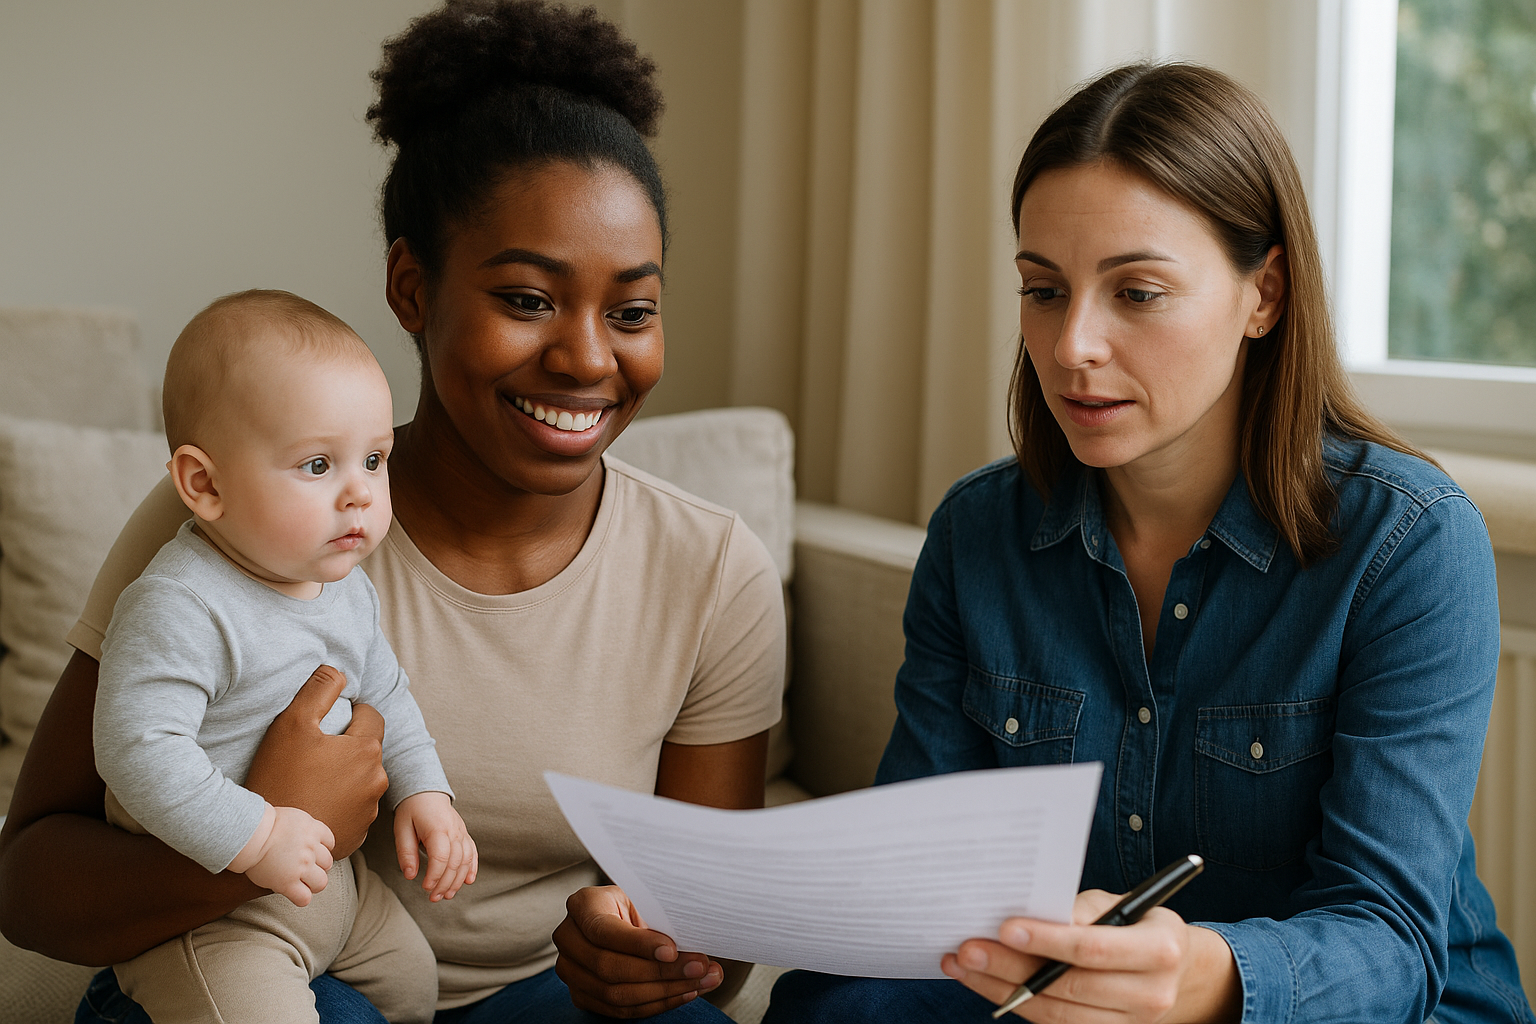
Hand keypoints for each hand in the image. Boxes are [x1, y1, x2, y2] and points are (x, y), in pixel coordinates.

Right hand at [229, 804, 334, 906]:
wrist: (248, 834)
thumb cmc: (263, 823)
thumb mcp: (293, 817)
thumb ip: (305, 827)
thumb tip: (306, 834)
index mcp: (313, 829)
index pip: (330, 842)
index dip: (320, 848)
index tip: (309, 851)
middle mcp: (311, 848)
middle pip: (327, 863)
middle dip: (317, 867)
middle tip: (302, 868)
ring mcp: (301, 866)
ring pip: (321, 882)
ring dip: (312, 883)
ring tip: (300, 882)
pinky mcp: (287, 882)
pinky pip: (304, 898)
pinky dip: (300, 898)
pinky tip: (292, 892)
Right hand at [244, 665, 387, 855]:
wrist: (269, 840)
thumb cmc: (278, 778)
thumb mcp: (292, 724)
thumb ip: (318, 691)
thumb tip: (337, 670)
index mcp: (367, 750)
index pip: (371, 716)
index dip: (351, 714)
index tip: (327, 723)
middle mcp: (376, 780)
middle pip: (368, 749)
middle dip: (348, 745)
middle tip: (313, 752)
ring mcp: (369, 810)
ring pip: (362, 779)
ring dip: (345, 775)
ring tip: (310, 779)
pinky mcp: (358, 833)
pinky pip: (353, 808)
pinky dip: (339, 803)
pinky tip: (313, 802)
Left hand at [393, 792, 476, 900]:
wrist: (426, 792)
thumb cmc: (412, 811)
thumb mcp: (401, 829)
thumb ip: (406, 852)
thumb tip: (410, 875)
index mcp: (437, 829)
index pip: (441, 857)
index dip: (434, 876)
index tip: (425, 888)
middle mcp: (454, 830)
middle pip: (455, 862)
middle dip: (445, 883)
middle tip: (434, 898)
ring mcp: (461, 832)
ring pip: (465, 860)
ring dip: (457, 880)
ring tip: (448, 895)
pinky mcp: (464, 834)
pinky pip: (472, 852)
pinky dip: (472, 868)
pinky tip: (468, 881)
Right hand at [552, 885, 722, 1016]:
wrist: (620, 918)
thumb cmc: (636, 905)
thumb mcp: (645, 899)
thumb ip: (661, 919)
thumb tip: (693, 945)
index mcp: (583, 905)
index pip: (605, 931)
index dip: (639, 945)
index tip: (672, 950)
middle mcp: (569, 937)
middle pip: (609, 967)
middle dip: (660, 972)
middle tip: (699, 968)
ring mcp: (570, 970)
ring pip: (615, 994)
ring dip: (665, 992)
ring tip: (701, 982)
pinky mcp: (580, 994)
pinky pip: (618, 1010)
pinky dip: (656, 1004)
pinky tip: (683, 992)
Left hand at [941, 889, 1240, 1022]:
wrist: (1174, 971)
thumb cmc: (1137, 924)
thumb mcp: (1121, 903)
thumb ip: (1082, 909)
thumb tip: (1031, 915)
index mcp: (1159, 950)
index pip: (1094, 949)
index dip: (1048, 940)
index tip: (1005, 927)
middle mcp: (1150, 994)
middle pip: (1068, 987)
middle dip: (1010, 967)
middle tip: (967, 949)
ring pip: (1056, 1014)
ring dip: (1001, 991)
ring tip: (964, 966)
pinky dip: (1016, 1004)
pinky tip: (987, 984)